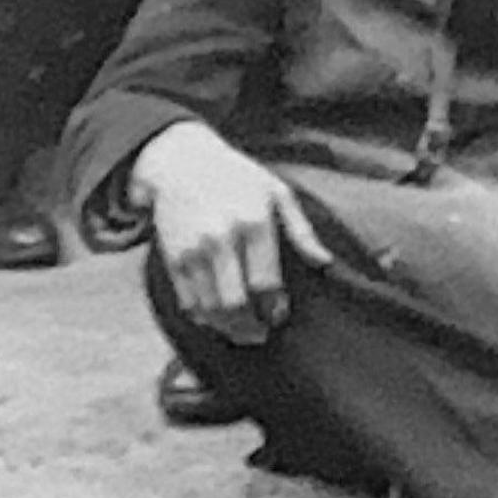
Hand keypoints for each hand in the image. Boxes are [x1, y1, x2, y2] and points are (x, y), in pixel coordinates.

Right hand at [131, 120, 333, 343]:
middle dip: (249, 327)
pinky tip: (216, 319)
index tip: (279, 316)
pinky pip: (187, 301)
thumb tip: (324, 263)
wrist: (182, 163)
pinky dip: (201, 317)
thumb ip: (302, 231)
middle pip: (235, 303)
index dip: (274, 308)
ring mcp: (193, 251)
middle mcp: (221, 239)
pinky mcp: (172, 259)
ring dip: (226, 328)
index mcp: (254, 223)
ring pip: (209, 308)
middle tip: (260, 335)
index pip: (265, 282)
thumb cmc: (238, 177)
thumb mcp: (278, 192)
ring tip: (242, 333)